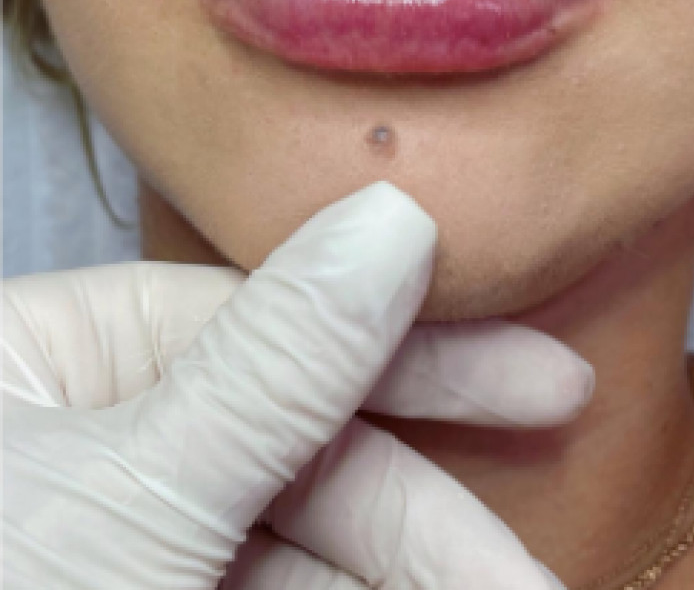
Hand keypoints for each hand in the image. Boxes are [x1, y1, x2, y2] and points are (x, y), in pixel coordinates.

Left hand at [3, 181, 591, 588]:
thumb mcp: (135, 489)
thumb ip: (276, 361)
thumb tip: (396, 220)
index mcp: (60, 354)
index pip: (280, 328)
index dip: (428, 359)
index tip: (552, 386)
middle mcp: (98, 431)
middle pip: (304, 455)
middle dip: (425, 526)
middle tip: (534, 580)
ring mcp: (128, 528)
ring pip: (295, 546)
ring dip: (401, 580)